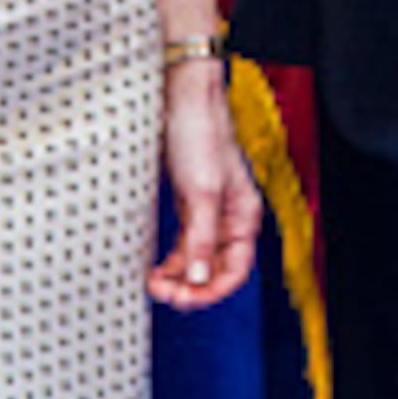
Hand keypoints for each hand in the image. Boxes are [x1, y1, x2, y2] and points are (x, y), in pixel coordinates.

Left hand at [147, 58, 264, 307]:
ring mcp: (208, 211)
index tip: (183, 300)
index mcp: (243, 216)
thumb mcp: (201, 191)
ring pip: (196, 259)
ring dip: (177, 277)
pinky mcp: (188, 204)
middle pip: (215, 269)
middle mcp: (228, 218)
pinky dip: (169, 260)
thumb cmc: (200, 134)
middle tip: (162, 294)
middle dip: (191, 286)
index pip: (235, 270)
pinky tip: (154, 268)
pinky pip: (182, 244)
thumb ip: (201, 237)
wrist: (181, 98)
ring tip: (154, 285)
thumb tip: (199, 277)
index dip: (212, 291)